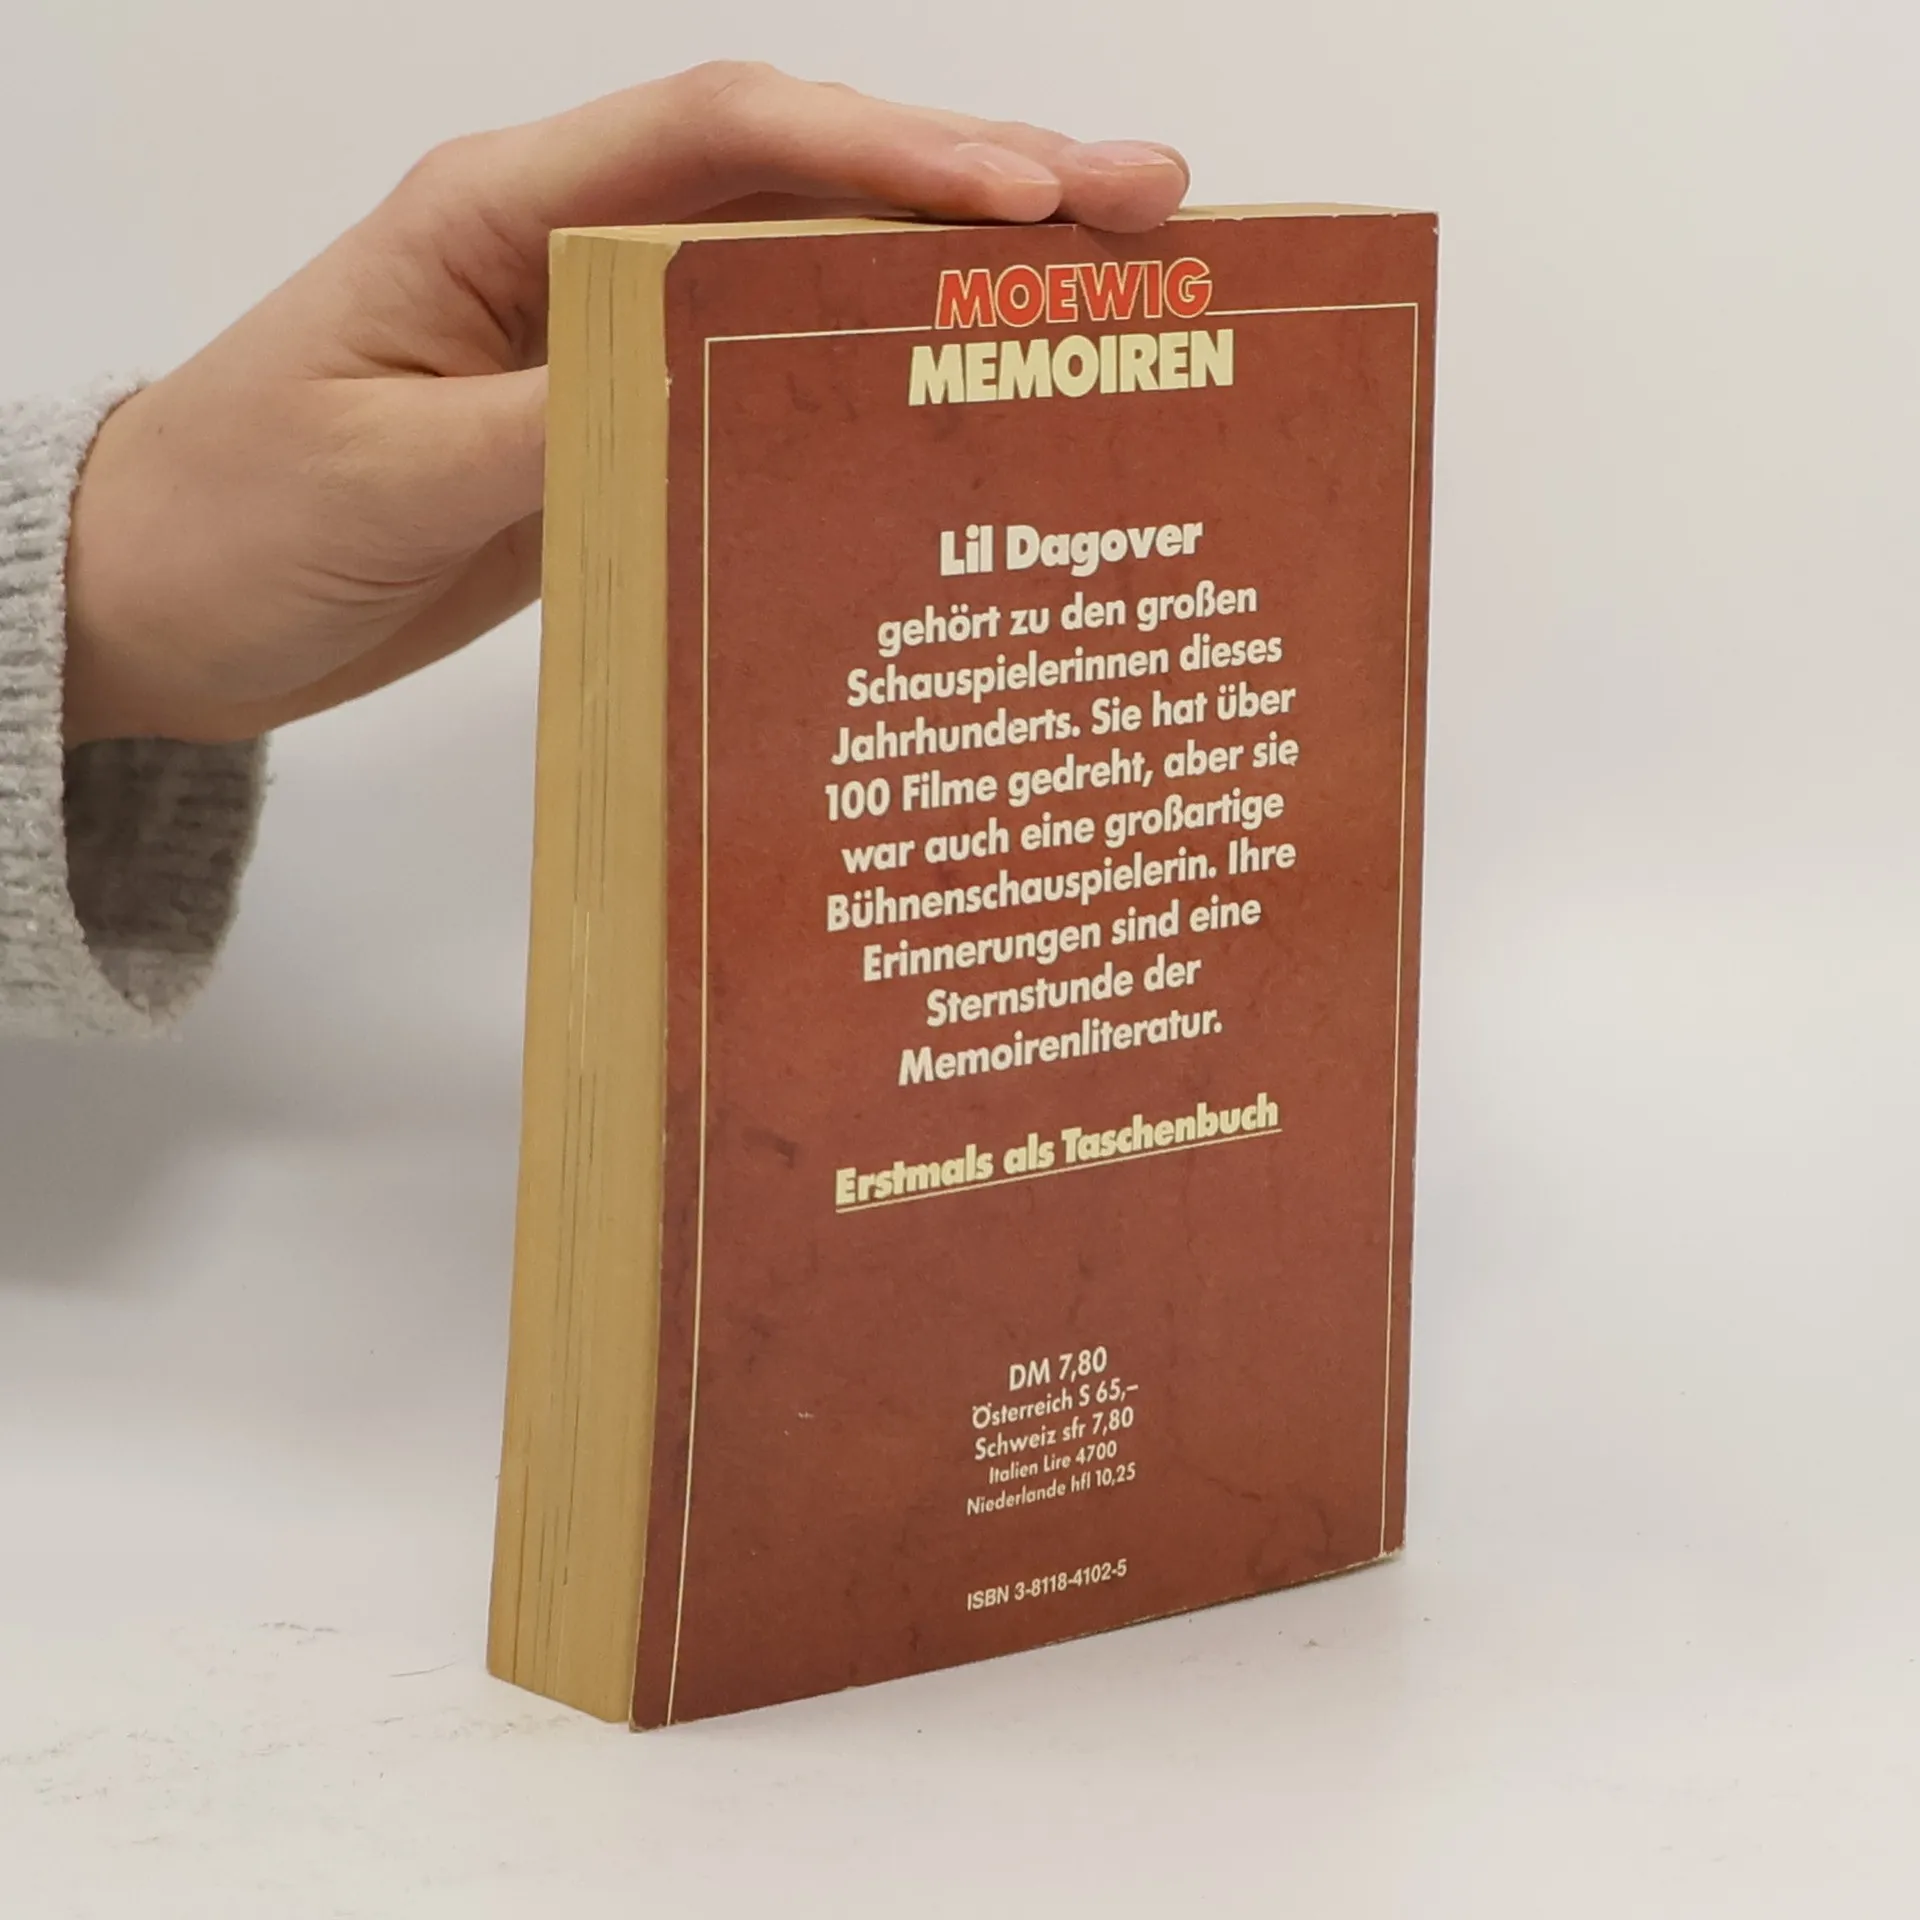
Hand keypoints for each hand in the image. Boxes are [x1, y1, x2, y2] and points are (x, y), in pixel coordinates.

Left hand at [62, 64, 1187, 744]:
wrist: (166, 600)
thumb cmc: (239, 518)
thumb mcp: (391, 475)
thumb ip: (552, 427)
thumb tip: (719, 392)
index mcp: (503, 213)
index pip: (724, 140)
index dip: (888, 153)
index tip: (1030, 196)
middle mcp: (572, 250)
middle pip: (800, 184)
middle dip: (976, 184)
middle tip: (1147, 207)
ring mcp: (605, 336)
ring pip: (803, 276)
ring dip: (946, 278)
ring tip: (1102, 288)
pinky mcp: (618, 426)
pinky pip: (768, 380)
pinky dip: (873, 379)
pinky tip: (965, 403)